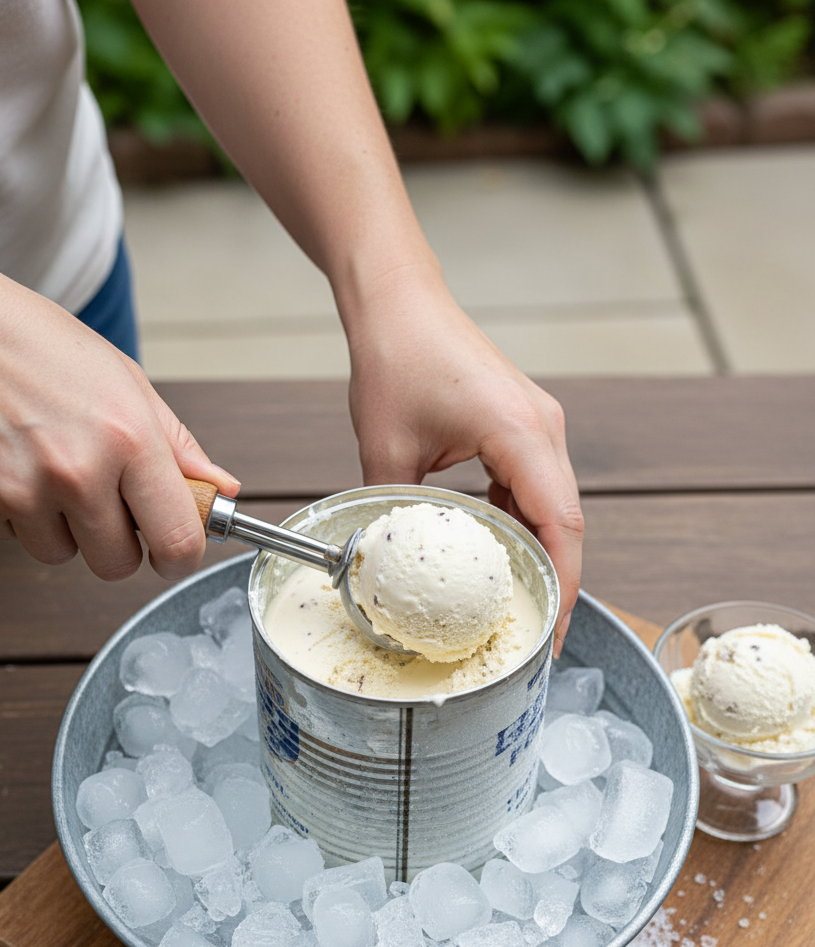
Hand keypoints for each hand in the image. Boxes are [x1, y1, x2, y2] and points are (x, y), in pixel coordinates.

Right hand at [0, 267, 238, 580]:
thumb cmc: (46, 348)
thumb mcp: (129, 385)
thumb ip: (180, 448)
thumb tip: (222, 489)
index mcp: (130, 440)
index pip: (177, 541)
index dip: (180, 557)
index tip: (174, 552)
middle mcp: (79, 471)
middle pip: (118, 564)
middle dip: (119, 541)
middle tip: (107, 498)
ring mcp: (27, 489)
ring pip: (63, 555)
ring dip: (65, 528)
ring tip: (57, 472)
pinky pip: (17, 538)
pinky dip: (23, 514)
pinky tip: (22, 468)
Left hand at [347, 263, 582, 655]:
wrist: (400, 303)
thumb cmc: (397, 358)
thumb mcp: (386, 449)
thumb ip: (394, 513)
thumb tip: (391, 567)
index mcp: (519, 431)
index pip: (559, 524)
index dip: (562, 585)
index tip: (550, 633)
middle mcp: (544, 428)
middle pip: (567, 522)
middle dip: (556, 581)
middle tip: (535, 635)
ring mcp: (540, 426)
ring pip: (554, 507)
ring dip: (539, 553)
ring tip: (516, 603)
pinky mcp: (525, 427)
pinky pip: (535, 488)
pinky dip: (522, 524)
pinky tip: (495, 551)